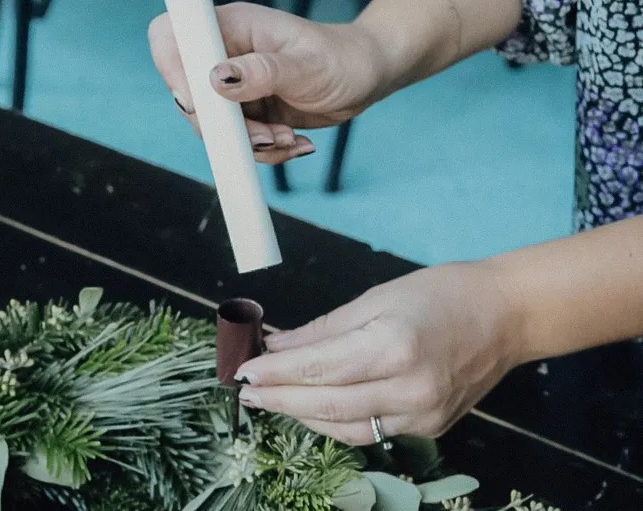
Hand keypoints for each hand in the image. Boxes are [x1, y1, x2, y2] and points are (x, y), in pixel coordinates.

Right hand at [148, 2, 391, 163]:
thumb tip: (217, 79)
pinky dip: (264, 151)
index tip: (200, 104)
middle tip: (265, 134)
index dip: (173, 71)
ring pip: (215, 128)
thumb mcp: (305, 66)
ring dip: (250, 144)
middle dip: (225, 126)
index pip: (172, 39)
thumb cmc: (343, 58)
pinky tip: (294, 142)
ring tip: (287, 138)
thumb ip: (262, 72)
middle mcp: (225, 56)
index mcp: (231, 28)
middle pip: (189, 97)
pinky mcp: (246, 113)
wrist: (366, 78)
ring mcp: (234, 87)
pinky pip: (237, 142)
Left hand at [233, 261, 524, 444]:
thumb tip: (277, 346)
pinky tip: (312, 409)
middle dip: (280, 399)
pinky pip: (371, 432)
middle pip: (327, 404)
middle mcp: (409, 388)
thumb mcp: (376, 298)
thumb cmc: (443, 294)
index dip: (275, 373)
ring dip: (303, 416)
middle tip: (246, 391)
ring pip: (345, 428)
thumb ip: (322, 330)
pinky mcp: (430, 427)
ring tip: (272, 400)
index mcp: (394, 346)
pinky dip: (335, 423)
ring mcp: (422, 414)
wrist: (506, 315)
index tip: (244, 371)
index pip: (318, 368)